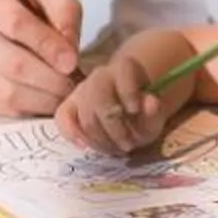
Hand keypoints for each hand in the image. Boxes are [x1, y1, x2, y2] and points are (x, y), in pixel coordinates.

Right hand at [0, 0, 85, 116]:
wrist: (1, 29)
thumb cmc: (29, 12)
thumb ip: (65, 12)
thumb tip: (67, 49)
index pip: (15, 23)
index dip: (47, 45)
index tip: (71, 61)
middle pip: (13, 62)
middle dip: (51, 78)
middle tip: (74, 84)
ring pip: (7, 91)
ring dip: (43, 98)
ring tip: (63, 94)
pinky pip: (1, 108)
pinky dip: (30, 108)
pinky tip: (45, 100)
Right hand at [55, 51, 172, 156]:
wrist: (126, 115)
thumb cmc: (141, 114)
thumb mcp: (154, 115)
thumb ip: (154, 111)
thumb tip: (150, 102)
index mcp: (125, 68)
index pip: (123, 70)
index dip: (127, 90)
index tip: (134, 110)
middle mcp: (101, 75)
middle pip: (98, 97)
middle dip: (113, 127)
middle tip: (127, 146)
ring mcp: (81, 91)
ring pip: (85, 115)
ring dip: (101, 139)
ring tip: (116, 150)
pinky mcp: (67, 106)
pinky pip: (63, 119)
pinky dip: (73, 134)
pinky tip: (85, 147)